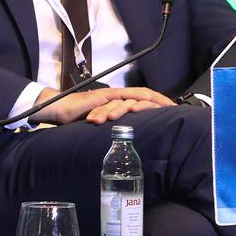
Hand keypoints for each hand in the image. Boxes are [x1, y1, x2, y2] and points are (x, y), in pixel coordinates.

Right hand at [29, 85, 173, 125]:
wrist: (60, 108)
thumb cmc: (74, 117)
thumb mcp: (96, 124)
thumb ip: (108, 128)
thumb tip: (117, 142)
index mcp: (116, 102)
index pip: (139, 100)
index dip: (154, 104)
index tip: (168, 111)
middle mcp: (116, 96)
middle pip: (145, 94)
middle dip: (161, 100)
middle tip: (176, 107)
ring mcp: (112, 95)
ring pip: (139, 93)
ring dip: (155, 98)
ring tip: (168, 105)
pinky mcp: (106, 96)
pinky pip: (126, 95)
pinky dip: (140, 97)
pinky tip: (149, 101)